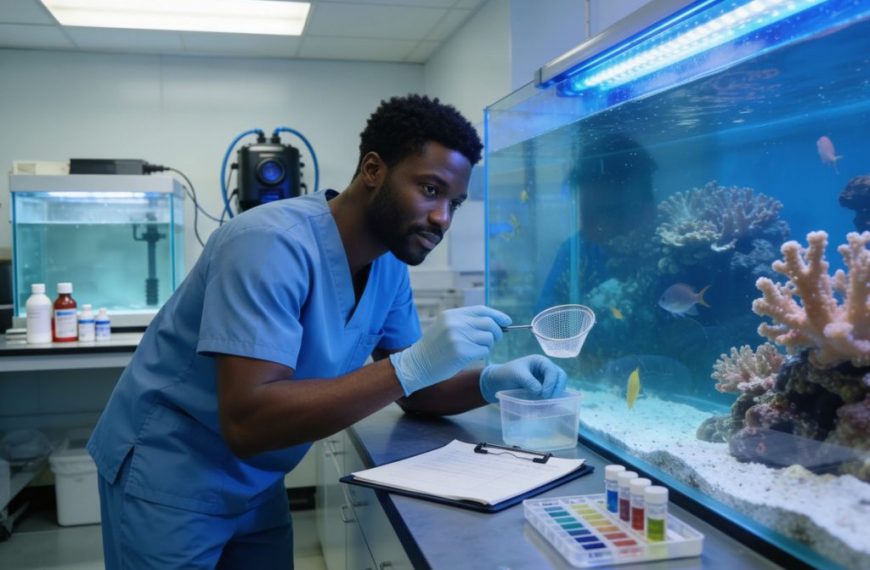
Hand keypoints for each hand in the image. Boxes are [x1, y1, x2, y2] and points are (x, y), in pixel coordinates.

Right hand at [390, 306, 510, 395]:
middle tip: (493, 341)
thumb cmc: (434, 348)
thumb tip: (495, 323)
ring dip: (487, 345)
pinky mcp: (462, 352)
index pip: (481, 310)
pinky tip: (471, 357)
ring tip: (475, 350)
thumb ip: (465, 322)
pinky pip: (484, 351)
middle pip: (489, 323)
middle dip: (496, 332)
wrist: (417, 364)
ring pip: (488, 338)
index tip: (507, 321)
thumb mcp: (445, 327)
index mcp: (451, 315)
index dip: (497, 315)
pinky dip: (482, 354)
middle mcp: (455, 323)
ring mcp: (458, 337)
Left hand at [479, 355, 567, 403]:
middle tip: (548, 399)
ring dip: (556, 394)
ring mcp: (546, 380)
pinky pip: (552, 393)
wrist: (497, 382)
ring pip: (559, 386)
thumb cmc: (506, 374)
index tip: (544, 394)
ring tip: (548, 403)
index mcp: (540, 362)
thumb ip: (528, 381)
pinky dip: (551, 399)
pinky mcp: (544, 389)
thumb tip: (540, 391)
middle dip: (557, 388)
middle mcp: (545, 370)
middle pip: (561, 377)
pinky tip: (546, 406)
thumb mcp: (516, 374)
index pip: (552, 371)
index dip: (551, 383)